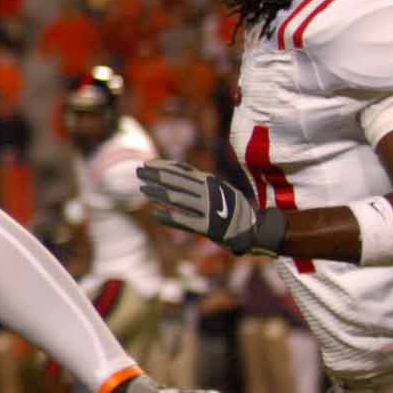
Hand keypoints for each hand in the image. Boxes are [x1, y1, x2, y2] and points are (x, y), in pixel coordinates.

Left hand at [137, 160, 287, 255]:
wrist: (253, 229)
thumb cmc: (231, 208)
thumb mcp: (217, 188)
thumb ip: (198, 181)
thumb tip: (174, 170)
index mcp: (210, 182)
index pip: (183, 170)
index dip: (164, 165)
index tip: (148, 163)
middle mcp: (209, 192)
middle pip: (177, 181)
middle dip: (156, 175)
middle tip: (139, 171)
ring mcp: (209, 209)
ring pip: (178, 198)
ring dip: (158, 192)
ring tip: (143, 188)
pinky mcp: (208, 227)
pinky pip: (185, 221)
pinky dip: (169, 217)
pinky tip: (156, 214)